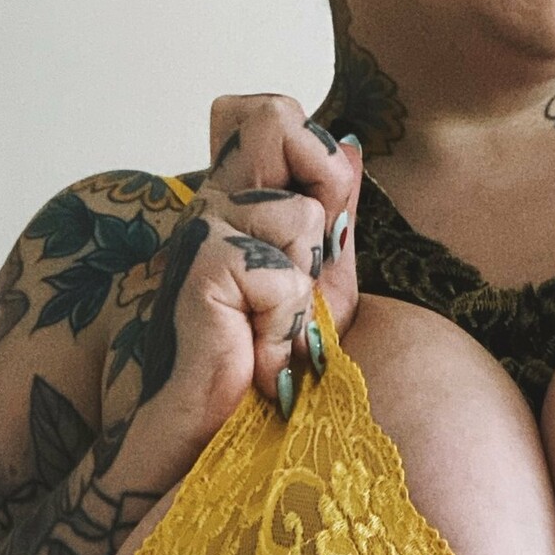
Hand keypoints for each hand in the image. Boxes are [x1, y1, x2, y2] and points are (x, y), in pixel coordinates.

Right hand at [114, 94, 361, 493]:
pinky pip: (285, 278)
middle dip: (321, 196)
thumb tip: (352, 147)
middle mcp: (213, 203)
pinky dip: (287, 330)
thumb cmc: (260, 374)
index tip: (315, 232)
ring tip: (274, 334)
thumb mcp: (320, 293)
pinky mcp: (202, 268)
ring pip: (301, 216)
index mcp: (236, 201)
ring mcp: (202, 231)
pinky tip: (260, 362)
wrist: (210, 440)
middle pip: (277, 117)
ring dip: (305, 292)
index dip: (312, 155)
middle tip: (298, 281)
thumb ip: (336, 221)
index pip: (272, 113)